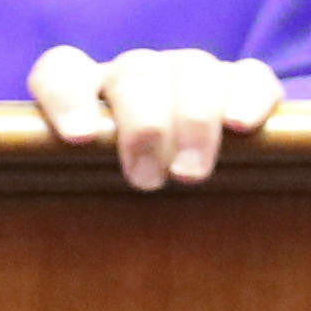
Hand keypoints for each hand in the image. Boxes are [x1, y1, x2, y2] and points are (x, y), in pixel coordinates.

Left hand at [25, 43, 286, 191]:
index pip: (62, 72)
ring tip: (189, 175)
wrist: (202, 217)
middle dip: (143, 125)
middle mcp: (138, 77)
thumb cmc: (130, 215)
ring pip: (193, 69)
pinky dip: (247, 96)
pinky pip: (250, 76)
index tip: (79, 140)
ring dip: (193, 120)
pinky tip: (240, 127)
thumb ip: (78, 202)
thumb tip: (59, 241)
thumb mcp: (95, 210)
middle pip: (136, 72)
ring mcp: (191, 76)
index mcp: (89, 100)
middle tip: (146, 181)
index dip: (66, 98)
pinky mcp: (244, 86)